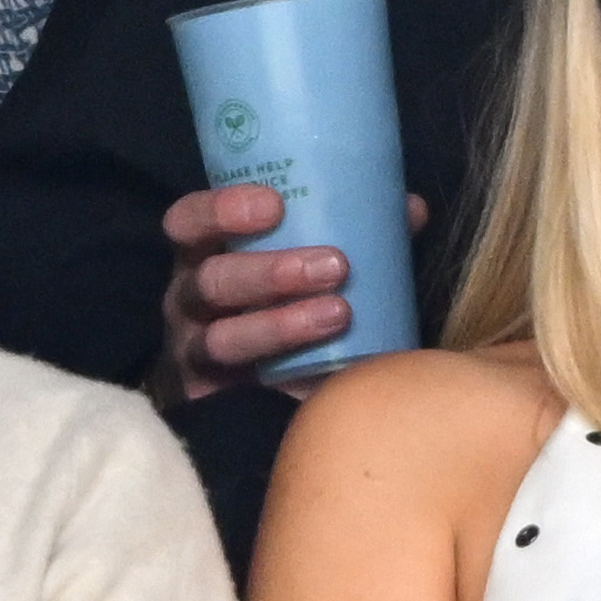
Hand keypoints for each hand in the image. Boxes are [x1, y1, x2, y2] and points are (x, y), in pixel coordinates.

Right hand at [155, 184, 427, 404]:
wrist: (289, 391)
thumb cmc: (300, 306)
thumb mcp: (319, 266)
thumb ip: (359, 236)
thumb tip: (411, 208)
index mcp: (210, 255)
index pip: (190, 221)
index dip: (220, 209)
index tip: (274, 204)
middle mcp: (192, 298)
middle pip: (212, 279)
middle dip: (272, 271)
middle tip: (336, 265)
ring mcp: (195, 348)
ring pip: (223, 336)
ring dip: (282, 325)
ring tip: (340, 314)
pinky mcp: (210, 395)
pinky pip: (233, 387)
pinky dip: (277, 377)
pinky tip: (319, 371)